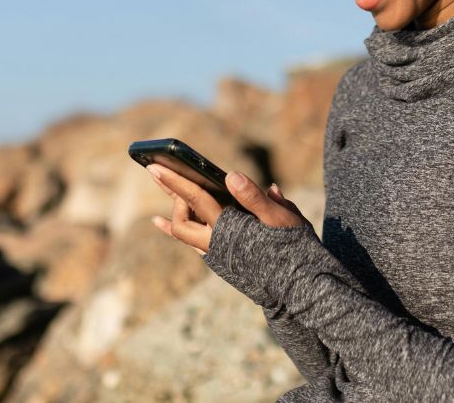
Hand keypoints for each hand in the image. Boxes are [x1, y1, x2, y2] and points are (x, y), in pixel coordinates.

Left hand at [146, 163, 309, 254]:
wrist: (300, 287)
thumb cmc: (294, 248)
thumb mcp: (281, 218)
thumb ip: (254, 197)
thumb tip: (231, 175)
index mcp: (229, 230)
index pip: (195, 199)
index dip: (174, 181)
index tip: (153, 166)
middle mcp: (216, 246)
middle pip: (181, 221)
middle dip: (173, 196)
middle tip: (165, 174)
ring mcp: (217, 256)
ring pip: (185, 232)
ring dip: (176, 210)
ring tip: (167, 189)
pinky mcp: (221, 261)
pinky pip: (191, 241)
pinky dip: (177, 228)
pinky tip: (159, 220)